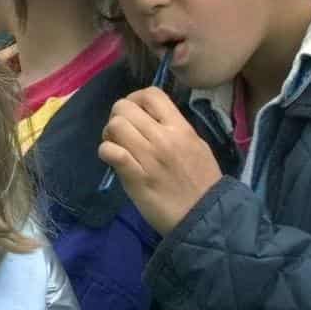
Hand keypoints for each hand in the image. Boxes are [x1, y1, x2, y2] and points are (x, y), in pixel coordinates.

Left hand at [98, 87, 221, 235]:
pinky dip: (106, 151)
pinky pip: (111, 151)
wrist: (204, 215)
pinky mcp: (135, 176)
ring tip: (116, 146)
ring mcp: (149, 157)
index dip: (135, 98)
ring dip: (109, 134)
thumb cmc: (201, 181)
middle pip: (125, 108)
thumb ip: (173, 129)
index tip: (134, 113)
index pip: (152, 94)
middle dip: (117, 116)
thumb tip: (148, 117)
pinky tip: (112, 159)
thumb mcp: (195, 146)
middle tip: (121, 132)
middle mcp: (164, 138)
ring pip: (115, 126)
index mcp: (181, 128)